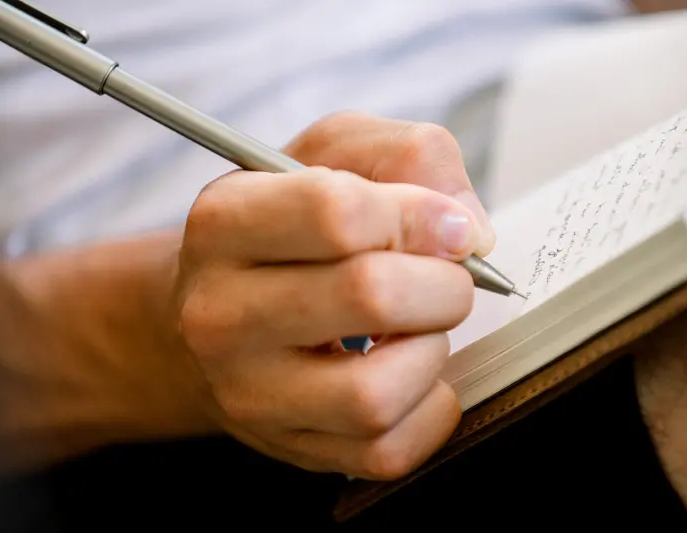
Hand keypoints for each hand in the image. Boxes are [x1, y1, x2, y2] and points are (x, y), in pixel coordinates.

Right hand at [173, 112, 495, 479]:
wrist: (216, 320)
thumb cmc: (288, 232)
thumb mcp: (331, 157)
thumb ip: (408, 156)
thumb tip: (470, 231)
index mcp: (224, 224)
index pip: (336, 212)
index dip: (420, 216)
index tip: (453, 229)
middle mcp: (220, 313)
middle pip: (369, 296)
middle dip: (442, 285)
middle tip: (445, 281)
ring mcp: (249, 392)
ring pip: (375, 393)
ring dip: (431, 353)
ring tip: (420, 329)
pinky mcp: (288, 446)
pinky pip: (387, 450)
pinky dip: (429, 410)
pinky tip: (412, 373)